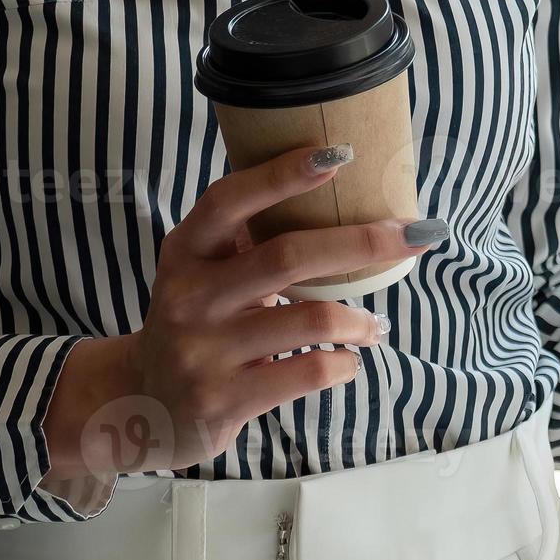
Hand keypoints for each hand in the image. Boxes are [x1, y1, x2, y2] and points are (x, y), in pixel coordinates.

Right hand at [41, 145, 434, 487]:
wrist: (145, 404)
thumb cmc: (199, 323)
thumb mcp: (205, 274)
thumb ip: (250, 241)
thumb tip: (339, 188)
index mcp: (185, 252)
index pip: (229, 201)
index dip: (281, 175)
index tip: (338, 155)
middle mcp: (189, 296)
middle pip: (287, 255)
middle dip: (363, 242)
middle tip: (414, 236)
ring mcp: (204, 351)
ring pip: (310, 318)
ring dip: (361, 319)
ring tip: (376, 325)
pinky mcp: (224, 399)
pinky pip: (309, 370)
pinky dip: (346, 362)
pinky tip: (350, 360)